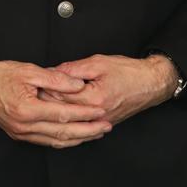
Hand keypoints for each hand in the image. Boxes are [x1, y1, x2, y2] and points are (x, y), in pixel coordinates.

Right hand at [0, 59, 111, 148]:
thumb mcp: (28, 70)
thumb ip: (55, 79)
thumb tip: (78, 85)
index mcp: (26, 109)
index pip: (64, 114)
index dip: (86, 114)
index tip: (101, 111)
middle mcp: (23, 126)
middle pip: (63, 133)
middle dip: (88, 130)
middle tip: (106, 126)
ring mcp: (20, 133)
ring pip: (56, 141)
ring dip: (78, 138)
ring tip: (96, 133)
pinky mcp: (18, 134)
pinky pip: (46, 141)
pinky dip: (63, 140)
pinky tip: (74, 136)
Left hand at [45, 54, 177, 125]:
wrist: (151, 83)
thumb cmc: (128, 71)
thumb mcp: (97, 63)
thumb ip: (73, 69)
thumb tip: (53, 71)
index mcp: (95, 98)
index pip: (61, 96)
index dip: (46, 88)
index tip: (35, 84)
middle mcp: (98, 114)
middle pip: (63, 109)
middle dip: (48, 100)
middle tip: (36, 91)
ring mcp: (102, 121)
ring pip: (72, 119)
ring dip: (58, 110)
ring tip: (46, 101)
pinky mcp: (104, 123)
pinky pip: (82, 123)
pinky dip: (71, 117)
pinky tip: (62, 113)